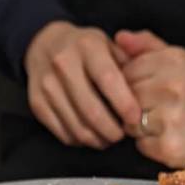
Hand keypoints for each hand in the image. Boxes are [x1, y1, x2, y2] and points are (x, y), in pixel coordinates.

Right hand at [25, 21, 140, 149]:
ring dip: (98, 140)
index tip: (135, 119)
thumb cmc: (85, 49)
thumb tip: (148, 87)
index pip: (109, 80)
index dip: (124, 104)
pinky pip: (64, 134)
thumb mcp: (109, 44)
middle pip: (92, 111)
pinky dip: (81, 141)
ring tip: (108, 137)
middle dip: (112, 131)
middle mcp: (63, 64)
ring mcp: (47, 85)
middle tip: (122, 135)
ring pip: (78, 128)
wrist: (44, 44)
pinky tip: (90, 134)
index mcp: (87, 47)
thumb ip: (131, 61)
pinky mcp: (37, 104)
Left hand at [116, 30, 184, 167]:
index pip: (128, 71)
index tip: (145, 89)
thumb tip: (119, 38)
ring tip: (161, 122)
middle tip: (153, 108)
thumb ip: (149, 46)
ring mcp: (171, 119)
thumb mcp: (182, 59)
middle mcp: (173, 88)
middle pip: (128, 97)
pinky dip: (150, 144)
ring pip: (131, 123)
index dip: (131, 82)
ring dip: (140, 126)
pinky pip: (141, 145)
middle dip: (134, 104)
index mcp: (174, 62)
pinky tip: (167, 136)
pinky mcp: (170, 147)